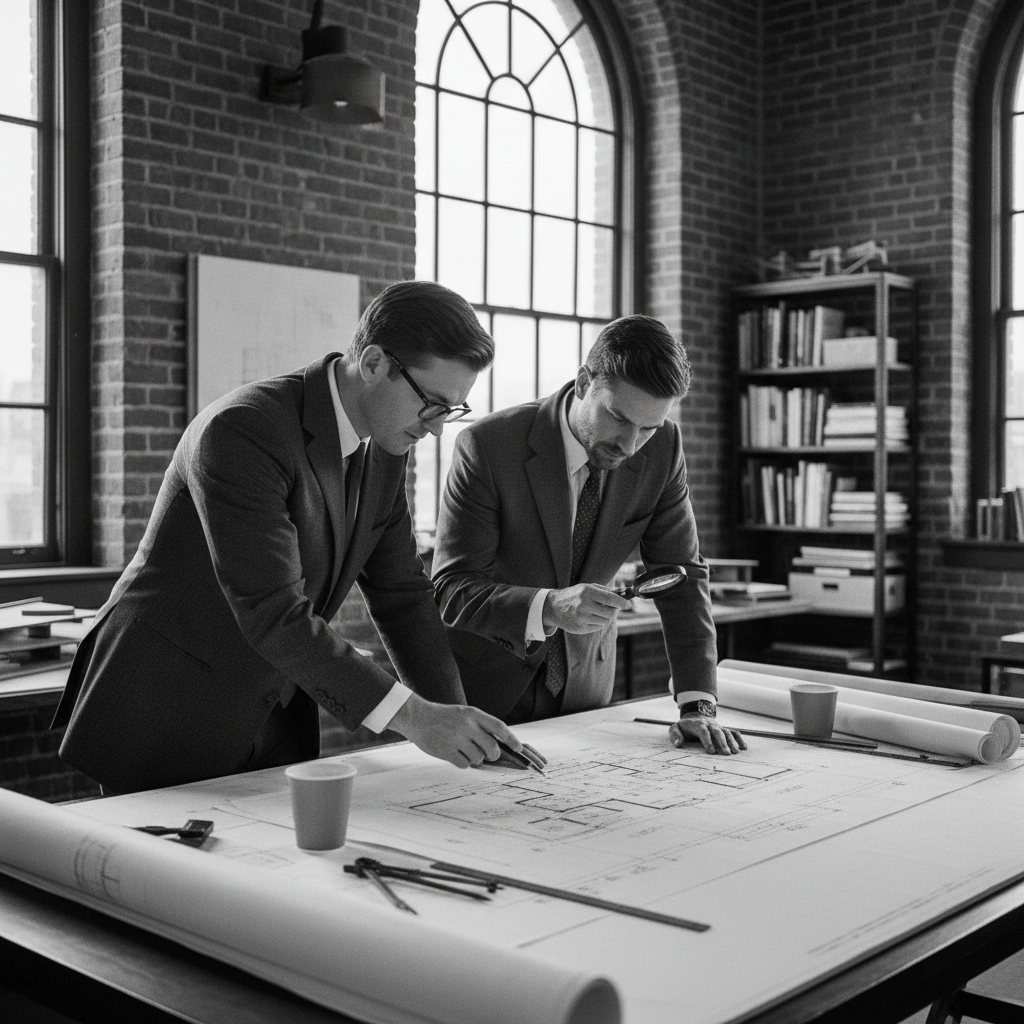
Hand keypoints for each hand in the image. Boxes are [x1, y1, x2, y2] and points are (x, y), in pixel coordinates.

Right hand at [387, 694, 533, 768]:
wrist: (417, 717)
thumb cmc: (445, 717)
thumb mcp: (464, 714)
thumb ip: (480, 726)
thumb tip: (500, 745)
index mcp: (473, 714)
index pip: (499, 727)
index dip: (511, 739)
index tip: (519, 748)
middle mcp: (466, 725)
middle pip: (492, 748)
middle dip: (493, 755)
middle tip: (488, 755)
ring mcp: (456, 738)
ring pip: (479, 758)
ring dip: (475, 758)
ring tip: (464, 750)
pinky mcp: (446, 751)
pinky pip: (465, 764)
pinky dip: (463, 762)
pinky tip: (454, 754)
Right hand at [542, 584, 631, 634]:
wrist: (554, 607)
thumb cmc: (574, 595)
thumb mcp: (587, 587)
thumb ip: (605, 590)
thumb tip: (624, 592)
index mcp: (587, 592)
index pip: (610, 598)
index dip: (622, 602)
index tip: (629, 604)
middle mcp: (584, 605)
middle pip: (610, 612)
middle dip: (614, 611)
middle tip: (611, 608)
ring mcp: (581, 618)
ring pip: (605, 621)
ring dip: (605, 617)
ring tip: (596, 611)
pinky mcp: (580, 628)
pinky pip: (597, 627)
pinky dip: (597, 623)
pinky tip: (589, 617)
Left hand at [669, 714, 746, 754]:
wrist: (695, 716)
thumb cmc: (684, 727)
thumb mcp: (675, 728)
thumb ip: (675, 734)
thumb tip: (678, 743)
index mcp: (697, 725)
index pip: (703, 731)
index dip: (707, 741)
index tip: (711, 751)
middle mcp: (709, 725)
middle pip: (717, 732)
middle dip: (722, 743)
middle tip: (726, 754)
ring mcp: (718, 727)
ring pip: (726, 732)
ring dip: (732, 742)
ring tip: (736, 753)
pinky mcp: (723, 729)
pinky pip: (733, 732)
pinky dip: (739, 738)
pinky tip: (744, 747)